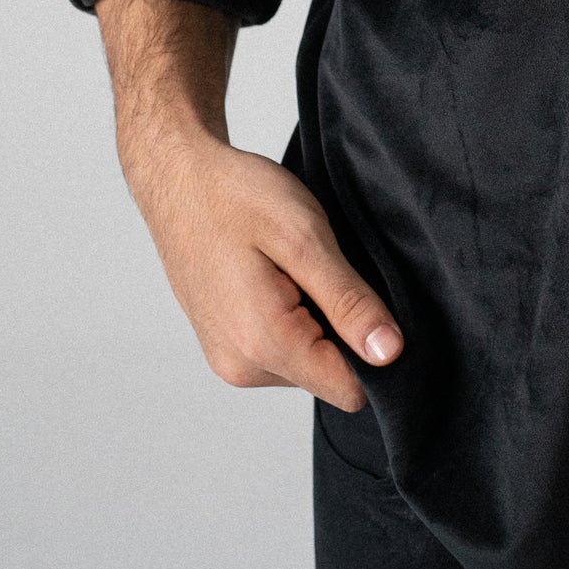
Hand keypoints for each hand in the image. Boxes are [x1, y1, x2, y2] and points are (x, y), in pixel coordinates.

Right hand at [122, 127, 403, 413]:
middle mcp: (243, 366)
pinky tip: (283, 275)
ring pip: (308, 363)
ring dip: (319, 322)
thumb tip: (390, 354)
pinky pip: (282, 350)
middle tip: (327, 270)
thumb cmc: (235, 196)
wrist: (179, 179)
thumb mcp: (304, 238)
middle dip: (344, 330)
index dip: (377, 352)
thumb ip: (348, 301)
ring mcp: (230, 359)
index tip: (371, 300)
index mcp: (264, 343)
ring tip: (301, 268)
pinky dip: (296, 318)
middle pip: (330, 377)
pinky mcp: (227, 345)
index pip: (349, 390)